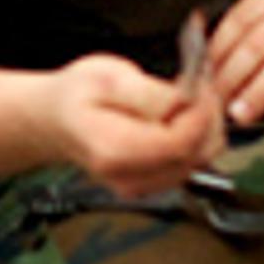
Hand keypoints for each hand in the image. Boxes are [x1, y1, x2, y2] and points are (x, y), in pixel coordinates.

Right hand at [41, 52, 226, 200]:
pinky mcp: (150, 185)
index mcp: (114, 150)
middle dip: (207, 120)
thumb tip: (184, 101)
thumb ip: (147, 93)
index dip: (201, 114)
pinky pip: (188, 165)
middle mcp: (128, 177)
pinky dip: (194, 140)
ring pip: (197, 162)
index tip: (202, 87)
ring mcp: (140, 186)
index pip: (179, 143)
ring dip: (204, 130)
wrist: (55, 121)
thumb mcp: (106, 76)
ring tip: (189, 100)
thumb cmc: (75, 96)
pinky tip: (180, 118)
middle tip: (201, 88)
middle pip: (194, 156)